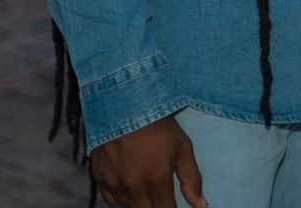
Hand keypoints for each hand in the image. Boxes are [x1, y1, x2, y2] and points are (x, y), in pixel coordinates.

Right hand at [90, 115, 204, 207]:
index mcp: (156, 179)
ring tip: (146, 184)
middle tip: (161, 195)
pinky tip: (129, 182)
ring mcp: (114, 183)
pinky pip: (111, 199)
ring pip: (128, 207)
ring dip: (139, 202)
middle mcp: (133, 186)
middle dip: (156, 206)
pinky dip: (121, 196)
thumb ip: (192, 179)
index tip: (173, 204)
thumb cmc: (159, 125)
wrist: (125, 104)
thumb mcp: (183, 148)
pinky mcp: (99, 178)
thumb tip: (201, 206)